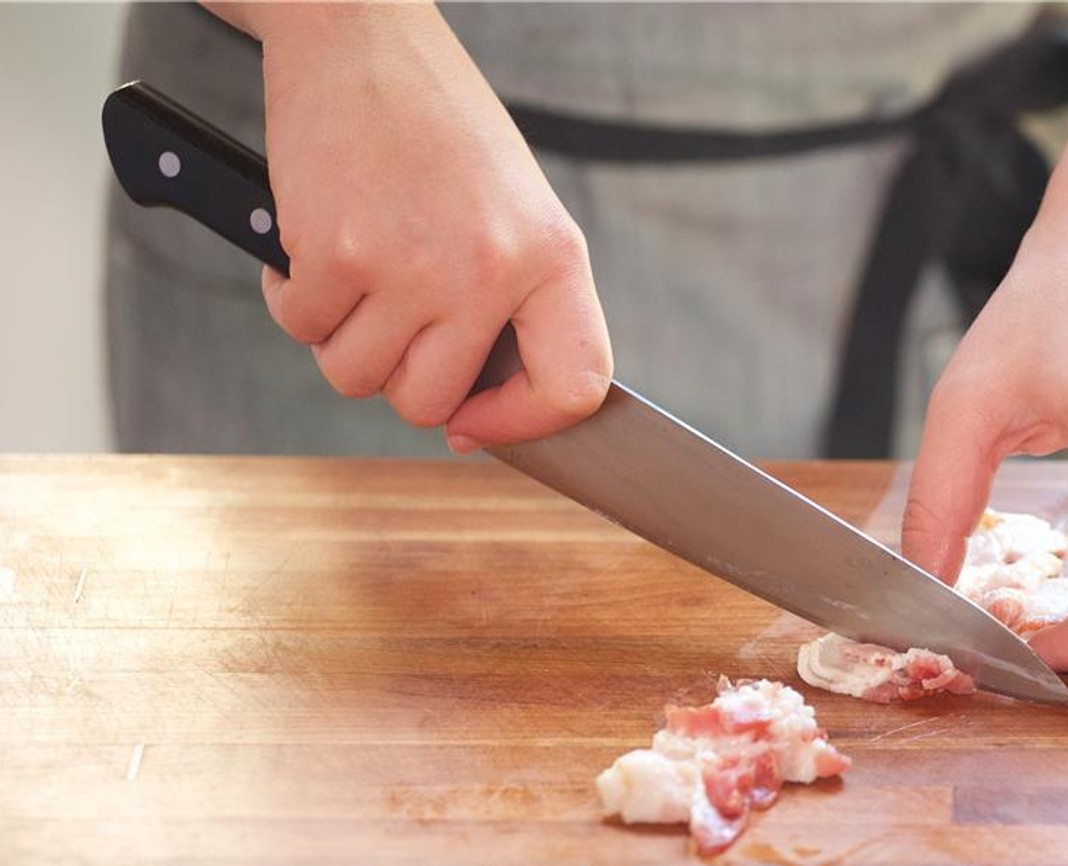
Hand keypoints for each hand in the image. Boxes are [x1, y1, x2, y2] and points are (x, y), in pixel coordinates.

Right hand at [247, 3, 610, 448]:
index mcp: (551, 257)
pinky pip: (301, 329)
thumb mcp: (516, 209)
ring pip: (356, 376)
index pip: (573, 386)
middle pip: (429, 402)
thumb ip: (515, 304)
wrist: (362, 33)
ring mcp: (410, 264)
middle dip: (398, 378)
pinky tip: (315, 247)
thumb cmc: (439, 126)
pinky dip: (294, 299)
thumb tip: (477, 411)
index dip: (524, 424)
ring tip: (355, 275)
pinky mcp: (334, 250)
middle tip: (392, 323)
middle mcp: (488, 269)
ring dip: (341, 339)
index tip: (477, 423)